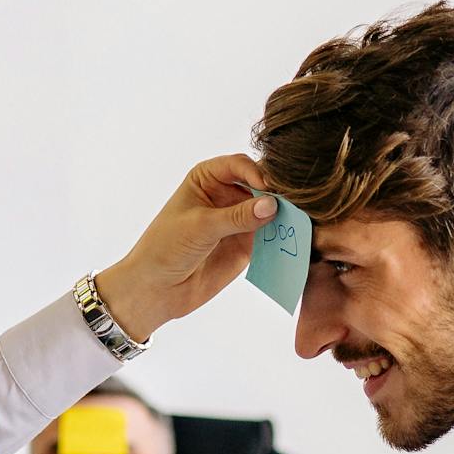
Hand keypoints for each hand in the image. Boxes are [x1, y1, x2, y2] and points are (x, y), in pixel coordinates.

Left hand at [93, 154, 277, 343]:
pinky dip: (281, 236)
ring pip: (269, 210)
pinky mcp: (246, 244)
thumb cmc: (165, 248)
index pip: (239, 165)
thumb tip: (272, 205)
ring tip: (297, 221)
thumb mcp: (200, 227)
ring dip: (283, 215)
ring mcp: (237, 219)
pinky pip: (270, 235)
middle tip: (292, 204)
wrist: (156, 289)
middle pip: (260, 184)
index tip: (267, 187)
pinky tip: (292, 239)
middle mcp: (225, 194)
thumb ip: (237, 216)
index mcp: (207, 178)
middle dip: (275, 192)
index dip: (256, 172)